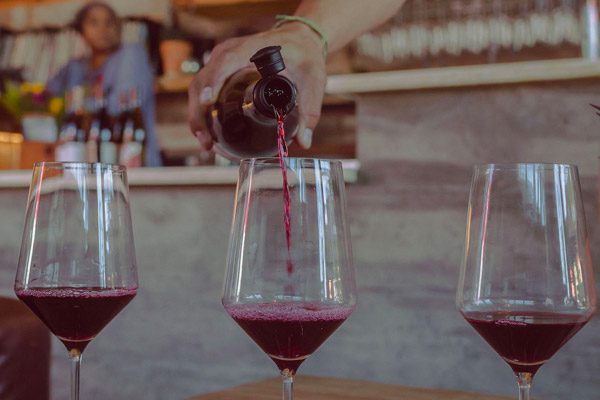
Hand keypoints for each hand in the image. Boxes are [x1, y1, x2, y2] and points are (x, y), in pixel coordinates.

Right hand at [188, 22, 326, 152]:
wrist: (298, 41)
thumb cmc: (304, 57)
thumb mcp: (312, 81)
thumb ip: (309, 110)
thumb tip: (304, 142)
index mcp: (249, 49)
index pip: (225, 62)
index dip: (213, 82)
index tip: (208, 102)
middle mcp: (228, 53)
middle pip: (203, 80)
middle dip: (199, 112)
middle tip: (207, 141)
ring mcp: (221, 62)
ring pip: (199, 88)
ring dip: (198, 116)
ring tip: (207, 144)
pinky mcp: (220, 72)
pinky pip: (204, 91)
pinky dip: (203, 112)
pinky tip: (209, 134)